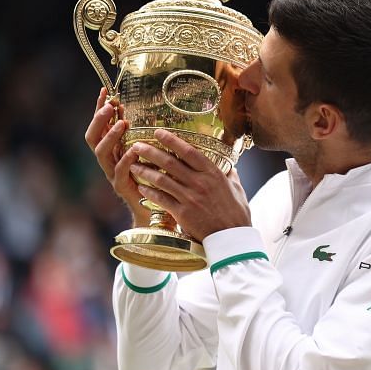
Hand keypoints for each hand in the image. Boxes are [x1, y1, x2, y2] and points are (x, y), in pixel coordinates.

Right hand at [84, 88, 149, 225]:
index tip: (104, 91)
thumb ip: (138, 132)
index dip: (98, 108)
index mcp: (111, 149)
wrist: (153, 208)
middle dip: (99, 120)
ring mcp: (112, 174)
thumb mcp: (144, 149)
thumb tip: (137, 108)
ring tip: (122, 123)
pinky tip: (134, 150)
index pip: (98, 126)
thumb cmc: (150, 176)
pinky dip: (126, 160)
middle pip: (92, 138)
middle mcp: (107, 161)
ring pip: (101, 154)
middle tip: (110, 106)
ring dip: (110, 136)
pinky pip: (119, 172)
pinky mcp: (122, 187)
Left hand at [129, 129, 250, 241]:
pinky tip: (141, 187)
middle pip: (170, 162)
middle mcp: (200, 183)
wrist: (232, 237)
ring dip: (145, 171)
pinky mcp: (182, 213)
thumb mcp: (237, 189)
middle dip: (151, 152)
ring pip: (162, 180)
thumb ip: (230, 176)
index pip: (189, 151)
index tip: (158, 132)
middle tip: (137, 146)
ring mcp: (190, 198)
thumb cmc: (237, 213)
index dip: (172, 140)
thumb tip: (230, 168)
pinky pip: (161, 199)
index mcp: (213, 173)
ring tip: (133, 165)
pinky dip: (149, 192)